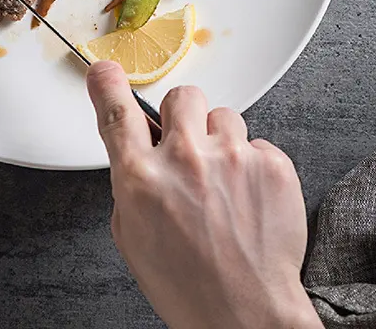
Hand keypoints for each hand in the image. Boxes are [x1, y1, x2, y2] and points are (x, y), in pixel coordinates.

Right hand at [87, 61, 320, 328]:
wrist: (247, 316)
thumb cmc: (187, 283)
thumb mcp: (132, 234)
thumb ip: (133, 181)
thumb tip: (140, 148)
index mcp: (141, 178)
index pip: (116, 112)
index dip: (106, 84)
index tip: (104, 71)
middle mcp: (184, 159)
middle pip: (181, 97)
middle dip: (183, 116)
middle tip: (189, 146)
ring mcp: (232, 158)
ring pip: (224, 116)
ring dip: (220, 142)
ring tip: (225, 183)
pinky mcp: (272, 164)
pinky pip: (258, 142)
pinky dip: (253, 165)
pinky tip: (250, 198)